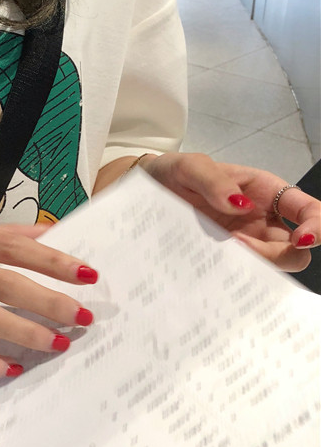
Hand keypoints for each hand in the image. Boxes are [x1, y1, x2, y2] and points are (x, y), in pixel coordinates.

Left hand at [141, 153, 318, 271]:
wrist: (143, 192)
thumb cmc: (173, 173)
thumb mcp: (189, 167)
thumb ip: (213, 180)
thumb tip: (240, 205)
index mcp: (265, 193)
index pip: (309, 210)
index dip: (317, 227)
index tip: (300, 239)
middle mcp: (261, 221)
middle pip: (295, 250)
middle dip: (278, 255)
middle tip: (238, 245)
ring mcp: (243, 243)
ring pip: (269, 268)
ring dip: (253, 267)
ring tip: (219, 252)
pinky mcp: (221, 260)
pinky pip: (238, 276)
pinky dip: (232, 279)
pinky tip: (213, 272)